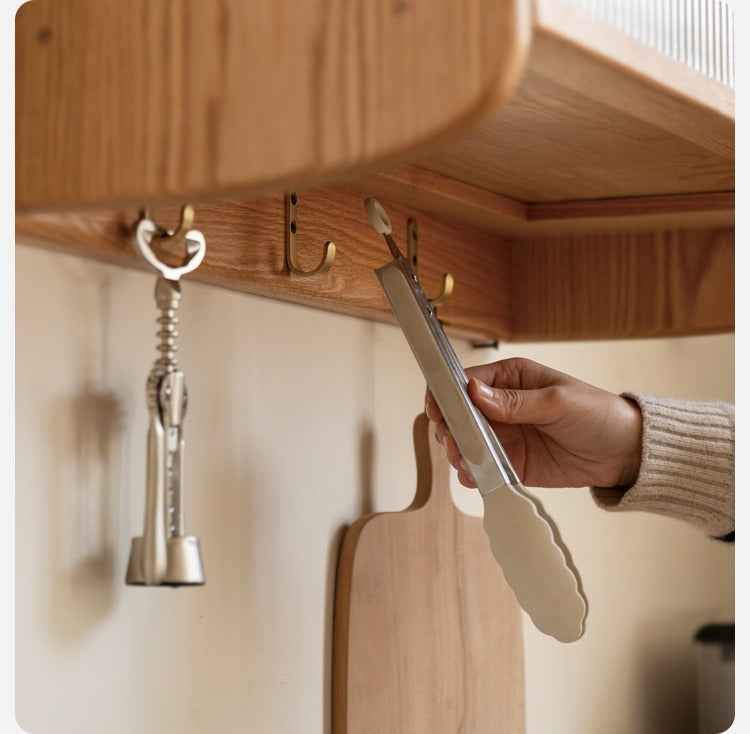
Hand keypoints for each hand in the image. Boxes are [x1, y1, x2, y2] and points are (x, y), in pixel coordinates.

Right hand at [425, 357, 642, 489]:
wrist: (624, 453)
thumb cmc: (598, 414)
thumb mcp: (558, 401)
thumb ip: (516, 402)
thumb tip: (475, 393)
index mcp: (511, 379)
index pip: (466, 382)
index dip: (447, 394)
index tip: (437, 410)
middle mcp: (502, 406)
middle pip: (459, 414)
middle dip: (450, 429)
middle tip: (454, 443)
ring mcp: (504, 436)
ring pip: (465, 442)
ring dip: (458, 452)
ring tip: (465, 461)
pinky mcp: (510, 463)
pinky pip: (481, 468)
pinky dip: (472, 473)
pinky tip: (476, 475)